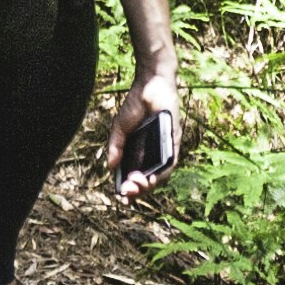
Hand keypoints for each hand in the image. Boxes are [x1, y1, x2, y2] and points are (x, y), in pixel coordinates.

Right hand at [100, 67, 184, 196]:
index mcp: (138, 152)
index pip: (135, 176)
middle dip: (137, 190)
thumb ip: (115, 147)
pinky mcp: (174, 144)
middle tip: (126, 191)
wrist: (149, 86)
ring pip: (159, 176)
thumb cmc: (135, 105)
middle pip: (147, 180)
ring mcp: (164, 150)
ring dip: (147, 185)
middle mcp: (152, 154)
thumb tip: (110, 167)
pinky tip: (148, 179)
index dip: (129, 189)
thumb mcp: (120, 128)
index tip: (121, 197)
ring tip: (134, 186)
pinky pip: (170, 163)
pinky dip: (160, 174)